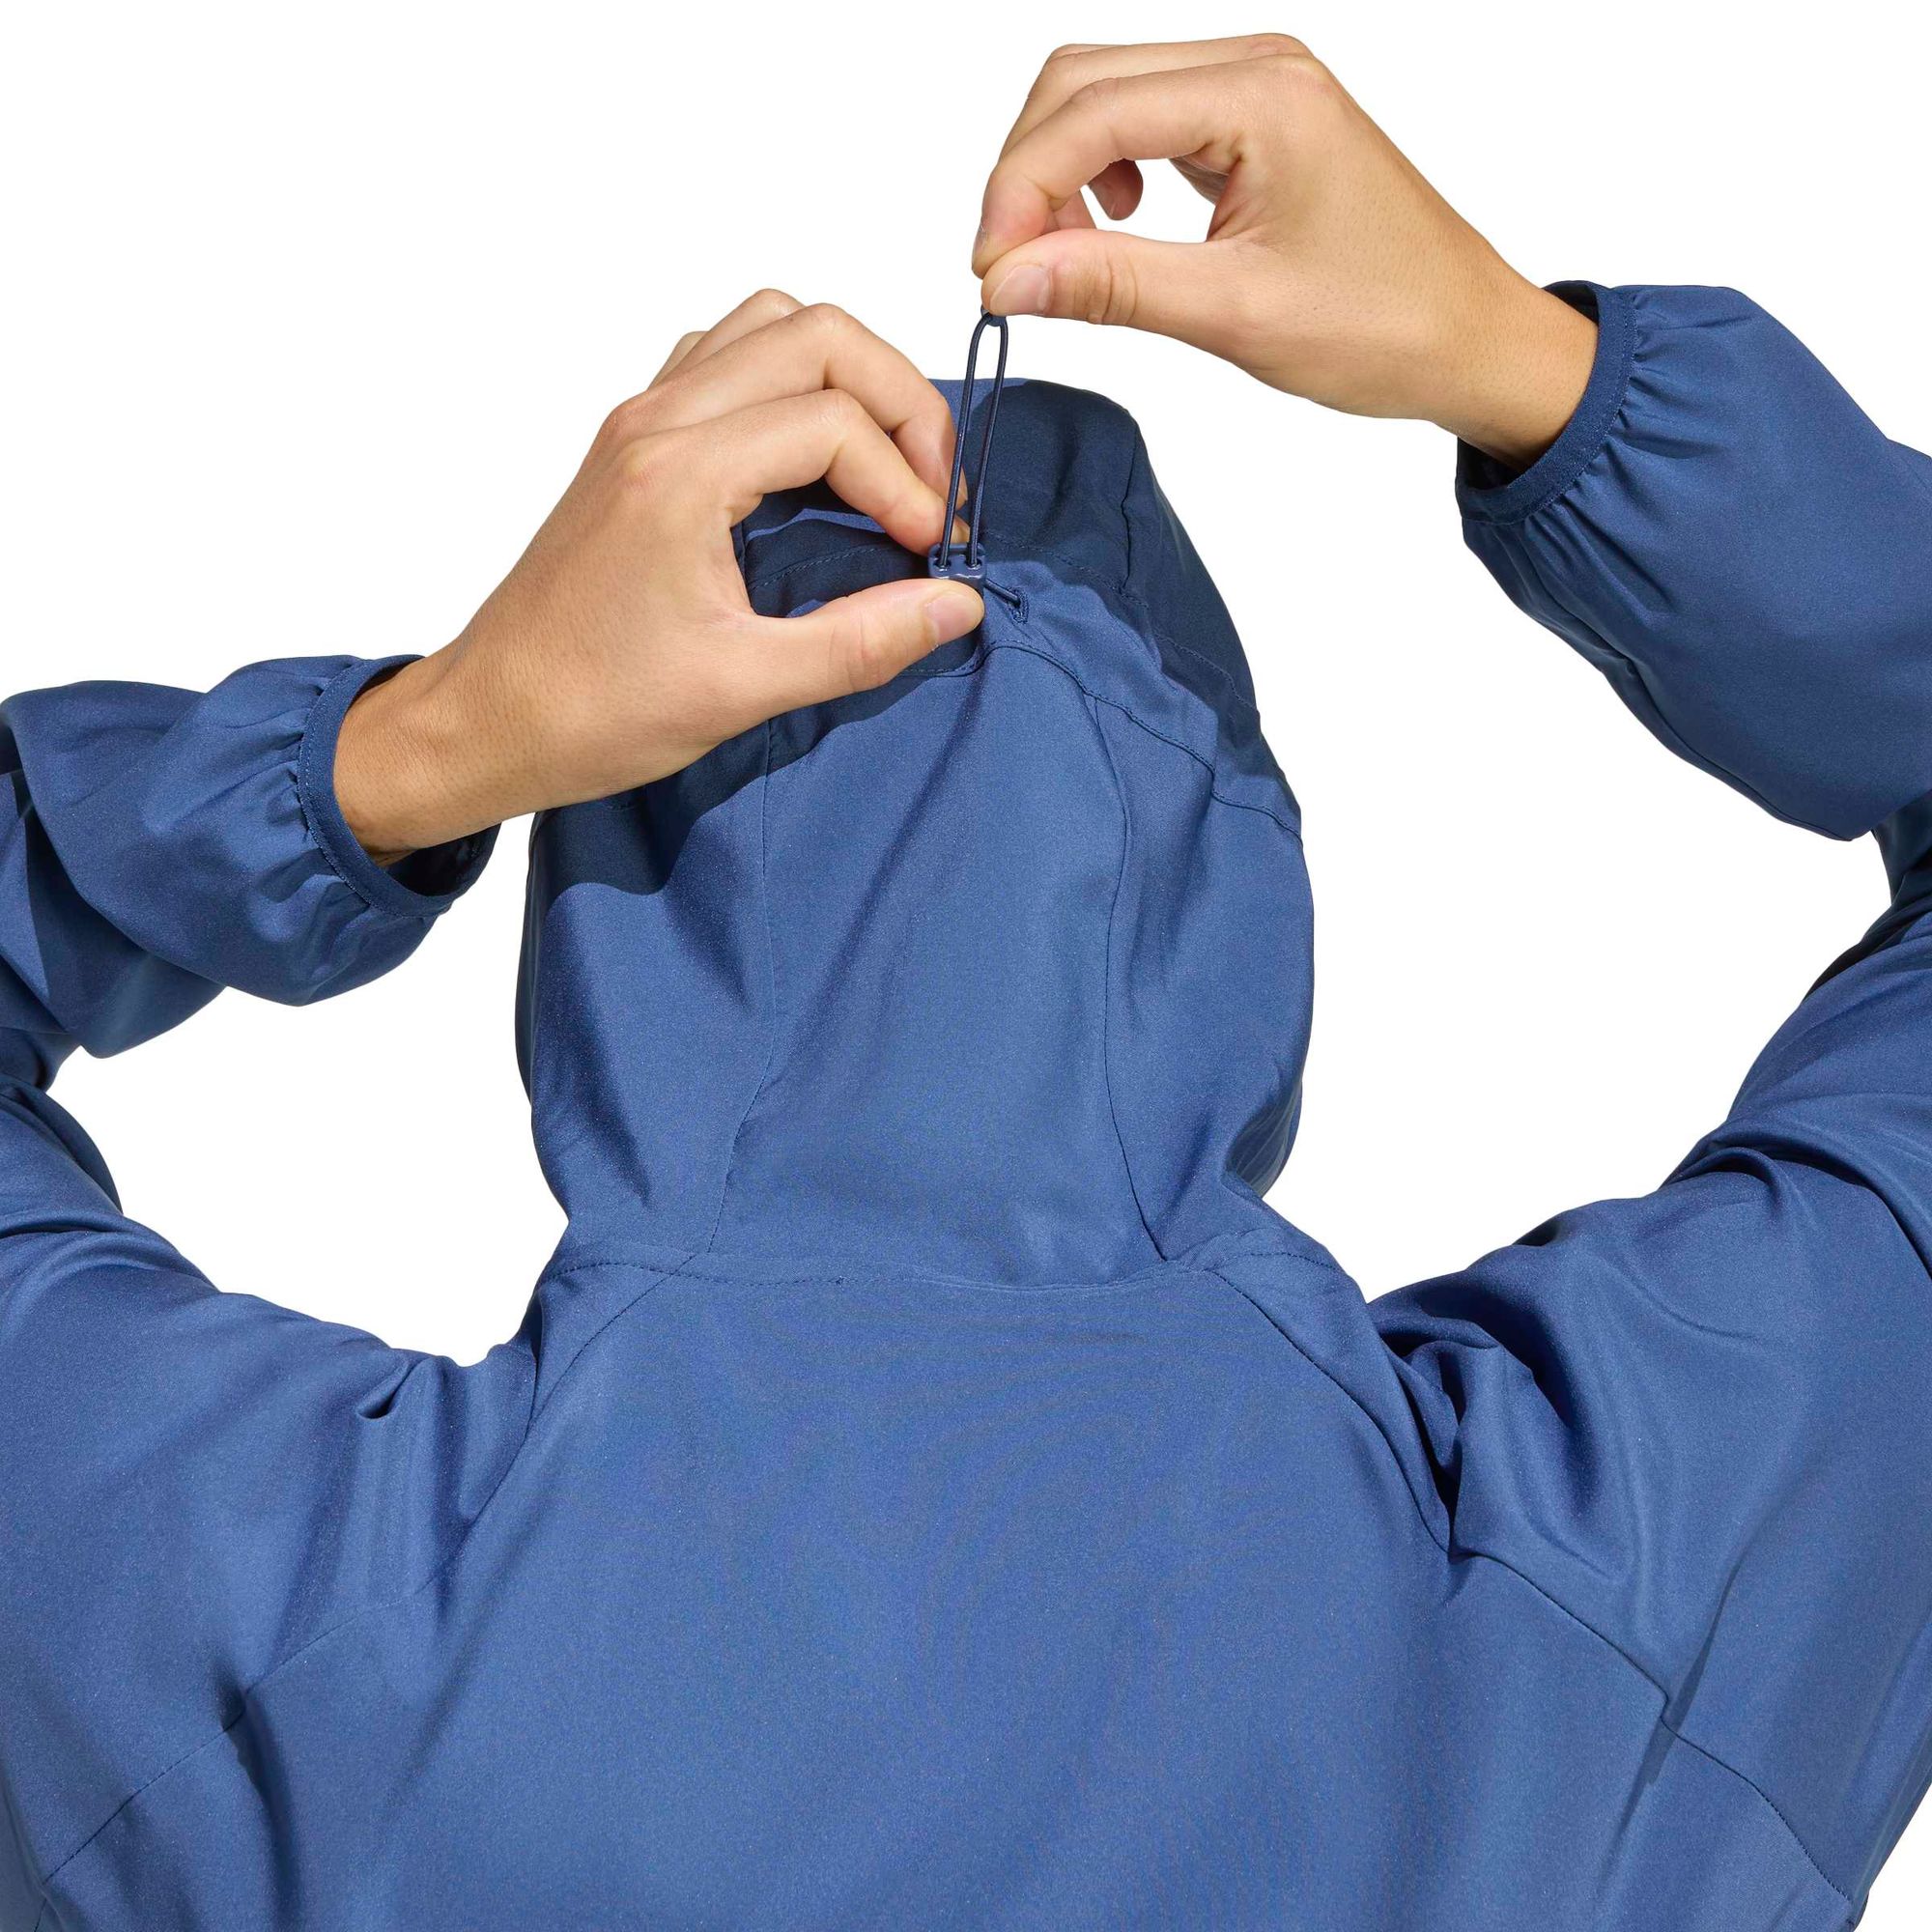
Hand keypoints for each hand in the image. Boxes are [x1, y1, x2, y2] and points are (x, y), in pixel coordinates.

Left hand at [335, 292, 982, 863]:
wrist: (489, 719)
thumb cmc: (593, 711)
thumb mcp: (743, 691)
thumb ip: (862, 642)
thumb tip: (956, 606)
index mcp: (679, 472)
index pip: (834, 421)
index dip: (908, 483)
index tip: (932, 559)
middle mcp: (656, 420)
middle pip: (816, 333)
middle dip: (899, 403)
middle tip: (931, 492)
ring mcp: (640, 420)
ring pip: (771, 325)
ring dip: (847, 378)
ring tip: (885, 466)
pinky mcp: (634, 439)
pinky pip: (725, 357)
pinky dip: (789, 382)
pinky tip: (812, 463)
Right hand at [971, 36, 1595, 466]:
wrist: (1472, 340)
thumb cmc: (1387, 327)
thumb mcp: (1235, 314)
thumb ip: (1111, 286)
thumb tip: (1005, 281)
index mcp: (1261, 94)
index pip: (1091, 112)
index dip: (1019, 191)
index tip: (991, 274)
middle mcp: (1256, 66)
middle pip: (1081, 82)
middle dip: (1027, 174)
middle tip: (1010, 272)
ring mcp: (1256, 87)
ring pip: (1104, 96)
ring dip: (1059, 172)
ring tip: (1064, 260)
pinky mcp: (1253, 121)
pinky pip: (1145, 120)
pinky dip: (1102, 173)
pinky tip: (1117, 231)